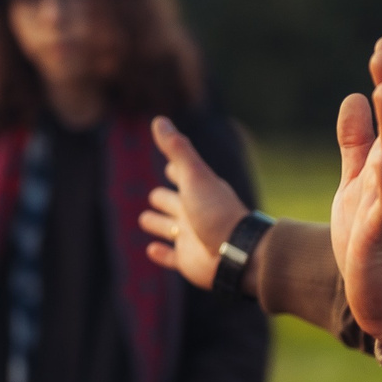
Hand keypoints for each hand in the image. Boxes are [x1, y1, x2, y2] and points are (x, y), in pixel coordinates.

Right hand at [141, 117, 249, 288]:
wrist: (236, 252)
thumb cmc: (214, 210)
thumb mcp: (193, 175)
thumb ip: (176, 149)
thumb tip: (158, 120)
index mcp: (198, 191)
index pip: (183, 176)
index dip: (175, 170)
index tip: (171, 166)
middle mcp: (194, 213)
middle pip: (173, 203)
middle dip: (164, 199)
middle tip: (155, 196)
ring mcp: (191, 238)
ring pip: (170, 229)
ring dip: (158, 224)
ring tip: (146, 219)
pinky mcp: (187, 262)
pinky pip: (171, 257)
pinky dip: (161, 253)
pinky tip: (152, 249)